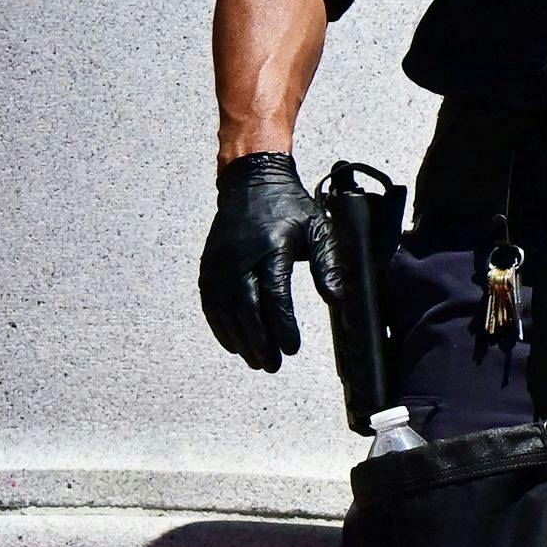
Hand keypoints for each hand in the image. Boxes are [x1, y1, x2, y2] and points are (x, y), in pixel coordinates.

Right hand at [198, 153, 320, 370]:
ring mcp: (220, 261)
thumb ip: (329, 264)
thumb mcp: (319, 228)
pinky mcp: (209, 264)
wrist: (251, 181)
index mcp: (272, 247)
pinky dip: (219, 325)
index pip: (274, 294)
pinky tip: (232, 343)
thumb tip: (337, 299)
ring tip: (256, 360)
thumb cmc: (290, 207)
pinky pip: (210, 302)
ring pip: (224, 309)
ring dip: (239, 339)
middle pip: (245, 308)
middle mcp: (240, 256)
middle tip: (273, 364)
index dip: (282, 324)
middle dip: (259, 340)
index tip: (292, 348)